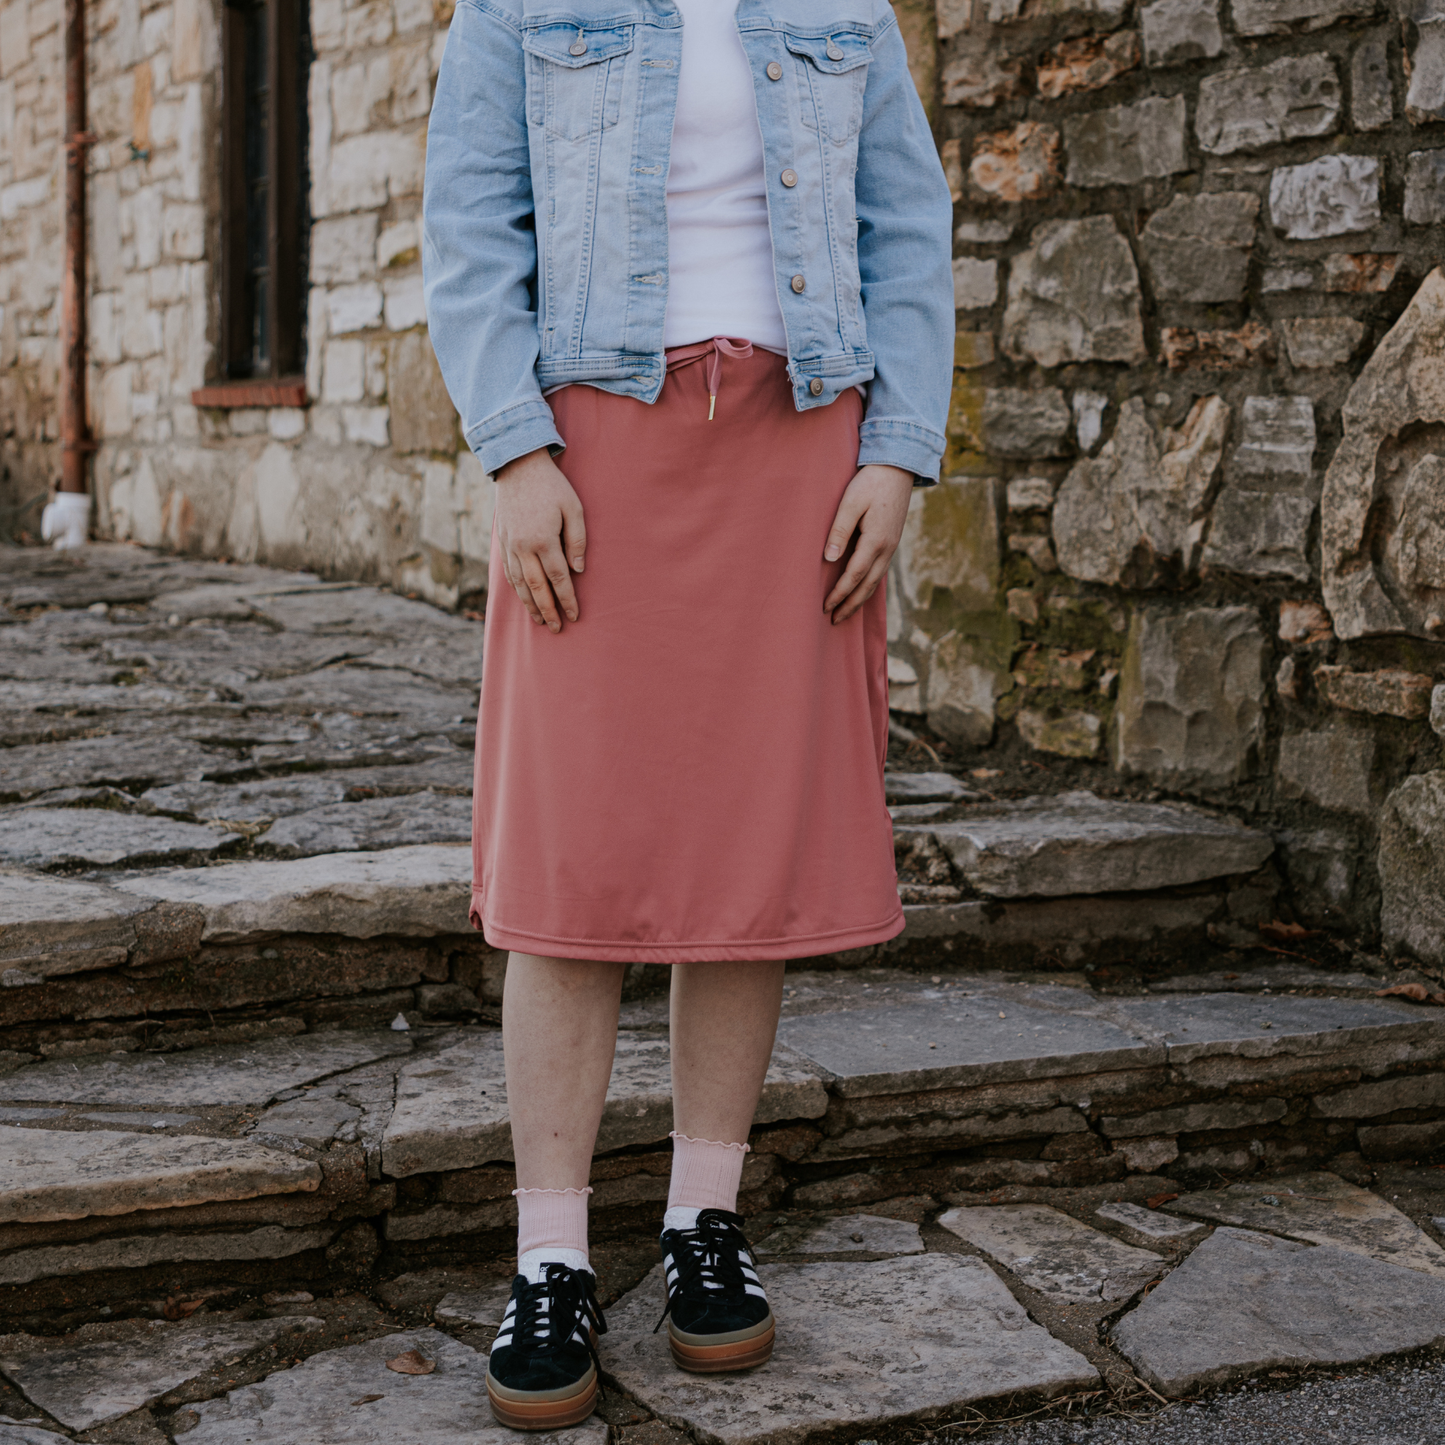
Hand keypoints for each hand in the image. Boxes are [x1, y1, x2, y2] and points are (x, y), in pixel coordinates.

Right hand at [494, 448, 586, 631]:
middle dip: (548, 610)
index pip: (558, 578)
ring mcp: (509, 545)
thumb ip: (577, 539)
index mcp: (543, 539)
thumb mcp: (574, 508)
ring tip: (540, 621)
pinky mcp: (502, 542)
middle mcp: (523, 547)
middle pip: (537, 588)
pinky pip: (508, 572)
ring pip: (519, 584)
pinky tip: (523, 599)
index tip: (575, 615)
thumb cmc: (552, 486)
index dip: (567, 599)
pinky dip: (516, 589)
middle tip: (557, 628)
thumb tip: (578, 570)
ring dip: (530, 605)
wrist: (518, 466)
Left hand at [822, 464, 913, 623]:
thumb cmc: (870, 482)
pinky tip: (859, 590)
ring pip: (875, 581)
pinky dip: (868, 586)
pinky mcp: (892, 542)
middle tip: (834, 621)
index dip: (839, 594)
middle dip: (850, 605)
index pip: (854, 575)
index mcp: (875, 540)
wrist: (898, 468)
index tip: (825, 607)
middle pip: (867, 586)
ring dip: (860, 599)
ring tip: (845, 612)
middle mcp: (887, 548)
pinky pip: (879, 571)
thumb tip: (829, 559)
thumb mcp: (850, 502)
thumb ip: (839, 530)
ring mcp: (892, 546)